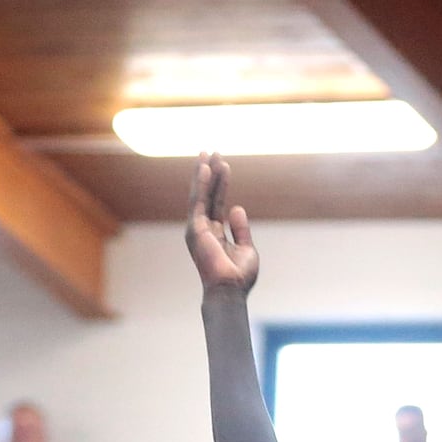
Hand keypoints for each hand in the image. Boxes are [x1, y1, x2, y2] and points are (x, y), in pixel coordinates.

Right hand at [186, 154, 259, 295]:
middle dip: (209, 172)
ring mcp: (197, 228)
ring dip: (204, 173)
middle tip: (211, 151)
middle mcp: (203, 228)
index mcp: (215, 233)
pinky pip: (198, 201)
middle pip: (206, 194)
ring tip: (207, 153)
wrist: (230, 289)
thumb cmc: (239, 276)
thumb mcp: (246, 249)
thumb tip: (237, 207)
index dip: (220, 183)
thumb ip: (241, 229)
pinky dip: (201, 185)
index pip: (217, 202)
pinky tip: (205, 169)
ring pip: (200, 194)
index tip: (223, 165)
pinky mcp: (195, 229)